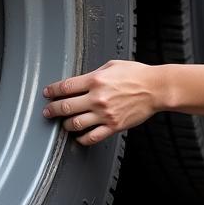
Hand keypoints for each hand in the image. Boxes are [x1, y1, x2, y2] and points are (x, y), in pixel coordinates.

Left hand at [41, 60, 160, 144]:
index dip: (52, 91)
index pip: (65, 87)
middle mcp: (98, 98)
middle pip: (65, 107)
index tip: (47, 93)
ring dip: (65, 124)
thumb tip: (79, 81)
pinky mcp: (113, 126)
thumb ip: (94, 73)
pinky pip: (91, 137)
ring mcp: (105, 114)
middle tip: (47, 111)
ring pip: (75, 124)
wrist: (156, 89)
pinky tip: (79, 136)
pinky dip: (81, 138)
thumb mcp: (112, 65)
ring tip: (63, 123)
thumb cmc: (137, 74)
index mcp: (96, 80)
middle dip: (52, 110)